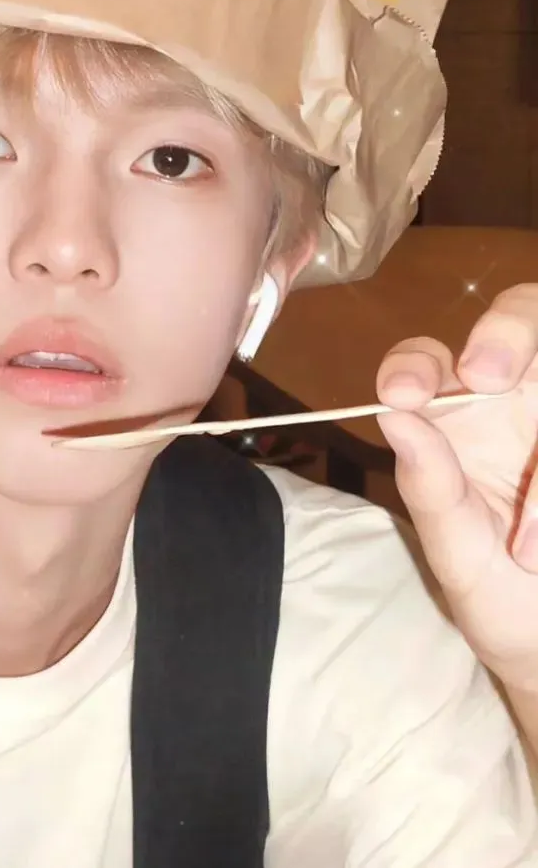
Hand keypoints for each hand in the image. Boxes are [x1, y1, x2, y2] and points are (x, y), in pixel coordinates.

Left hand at [376, 284, 537, 693]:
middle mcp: (519, 402)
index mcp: (457, 423)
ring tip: (529, 546)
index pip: (426, 363)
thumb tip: (394, 416)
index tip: (405, 394)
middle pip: (522, 316)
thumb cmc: (506, 602)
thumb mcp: (461, 556)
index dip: (414, 363)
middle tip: (487, 378)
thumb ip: (432, 488)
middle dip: (506, 333)